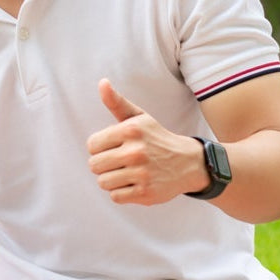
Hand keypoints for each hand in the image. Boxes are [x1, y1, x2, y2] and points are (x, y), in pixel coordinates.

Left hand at [86, 79, 208, 206]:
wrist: (188, 163)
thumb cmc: (156, 138)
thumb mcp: (138, 117)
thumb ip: (116, 102)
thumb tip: (102, 83)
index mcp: (130, 130)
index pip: (91, 145)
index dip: (99, 148)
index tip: (113, 147)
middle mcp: (136, 152)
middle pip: (94, 165)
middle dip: (104, 164)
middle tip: (120, 161)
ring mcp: (142, 174)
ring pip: (103, 182)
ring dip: (112, 179)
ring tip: (127, 172)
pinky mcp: (146, 193)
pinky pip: (115, 196)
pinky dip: (121, 192)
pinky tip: (134, 183)